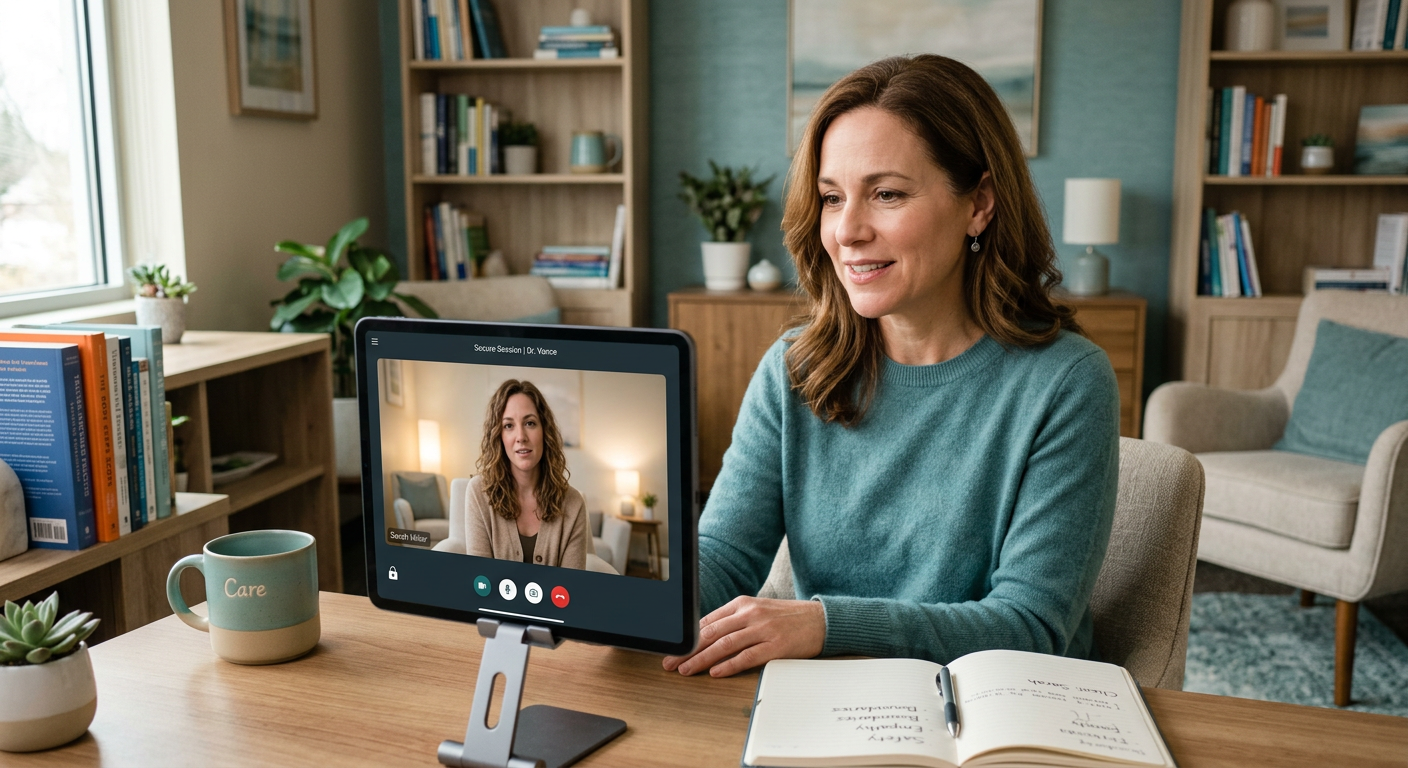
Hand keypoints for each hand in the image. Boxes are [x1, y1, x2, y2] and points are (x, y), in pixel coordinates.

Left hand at [662, 597, 825, 677]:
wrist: (821, 619)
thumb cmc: (786, 618)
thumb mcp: (757, 610)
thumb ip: (733, 620)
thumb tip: (705, 636)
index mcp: (742, 603)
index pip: (707, 621)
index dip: (687, 637)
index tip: (673, 649)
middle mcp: (750, 613)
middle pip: (711, 633)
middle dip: (688, 650)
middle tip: (670, 663)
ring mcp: (763, 629)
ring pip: (724, 645)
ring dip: (702, 659)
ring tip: (686, 670)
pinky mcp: (776, 646)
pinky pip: (747, 657)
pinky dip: (729, 665)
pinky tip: (716, 673)